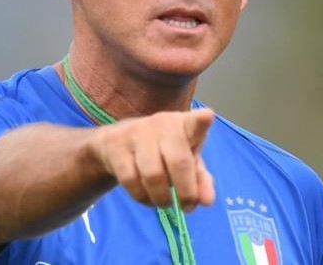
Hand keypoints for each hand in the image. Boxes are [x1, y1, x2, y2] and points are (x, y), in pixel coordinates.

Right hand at [93, 108, 214, 210]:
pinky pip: (131, 181)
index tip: (207, 117)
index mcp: (184, 125)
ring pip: (153, 176)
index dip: (201, 121)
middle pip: (178, 162)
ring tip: (165, 201)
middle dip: (186, 192)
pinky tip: (146, 196)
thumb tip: (207, 201)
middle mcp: (161, 124)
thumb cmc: (162, 150)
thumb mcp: (185, 160)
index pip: (194, 123)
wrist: (117, 141)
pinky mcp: (115, 144)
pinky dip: (142, 197)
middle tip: (188, 206)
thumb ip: (200, 179)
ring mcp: (137, 132)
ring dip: (162, 198)